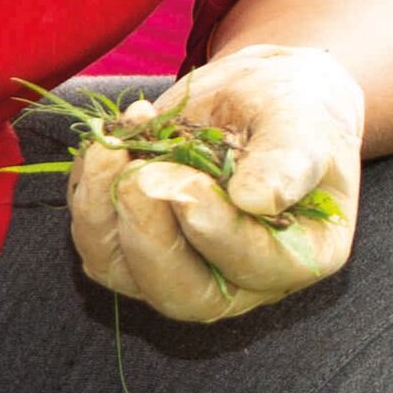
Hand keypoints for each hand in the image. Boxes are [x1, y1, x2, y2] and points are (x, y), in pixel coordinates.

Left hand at [67, 44, 364, 322]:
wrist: (257, 96)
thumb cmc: (294, 112)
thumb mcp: (304, 123)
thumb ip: (289, 160)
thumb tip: (257, 200)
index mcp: (298, 258)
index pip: (253, 268)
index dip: (216, 231)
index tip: (189, 180)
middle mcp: (239, 280)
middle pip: (181, 296)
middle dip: (149, 238)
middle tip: (139, 174)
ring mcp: (181, 267)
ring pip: (122, 273)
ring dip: (103, 214)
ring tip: (114, 148)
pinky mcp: (136, 245)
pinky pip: (95, 239)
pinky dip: (88, 191)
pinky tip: (109, 145)